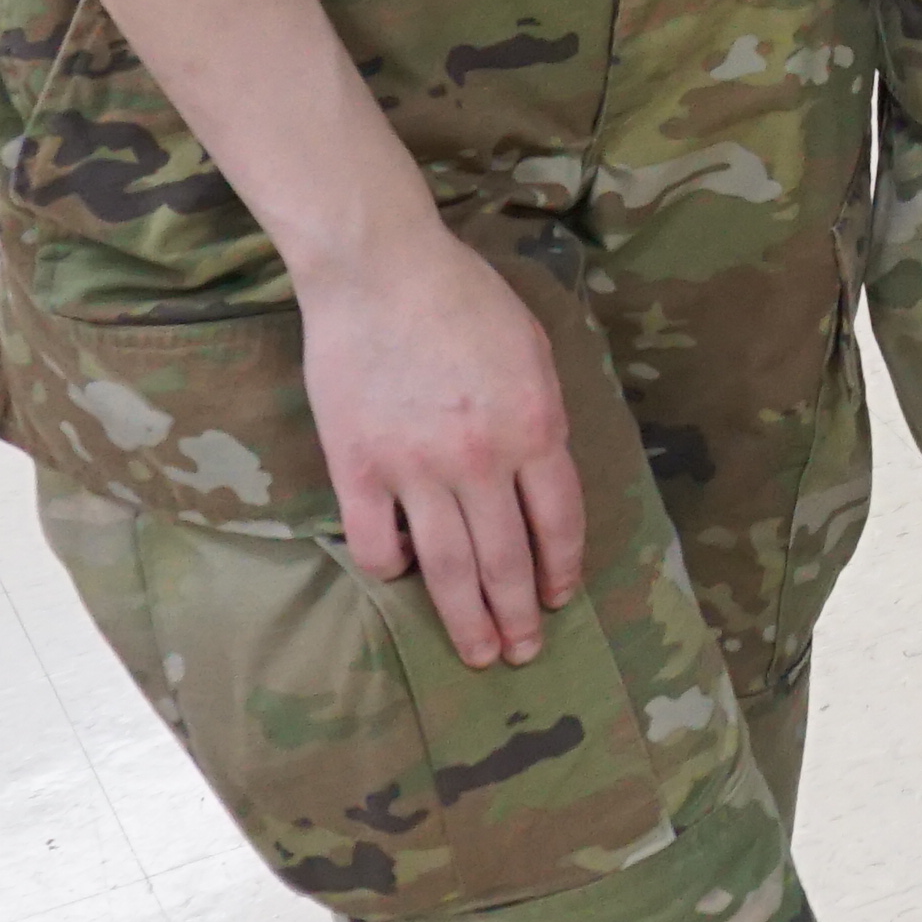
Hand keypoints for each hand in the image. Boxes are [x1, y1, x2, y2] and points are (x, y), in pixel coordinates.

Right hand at [296, 214, 588, 668]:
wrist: (381, 268)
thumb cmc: (464, 298)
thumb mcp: (532, 350)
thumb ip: (542, 418)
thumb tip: (542, 477)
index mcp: (534, 427)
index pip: (559, 522)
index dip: (562, 568)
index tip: (562, 599)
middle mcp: (481, 459)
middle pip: (506, 559)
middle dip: (520, 614)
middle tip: (524, 652)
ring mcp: (416, 468)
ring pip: (448, 567)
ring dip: (468, 618)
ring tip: (479, 653)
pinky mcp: (358, 468)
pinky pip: (378, 542)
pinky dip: (393, 569)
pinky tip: (404, 575)